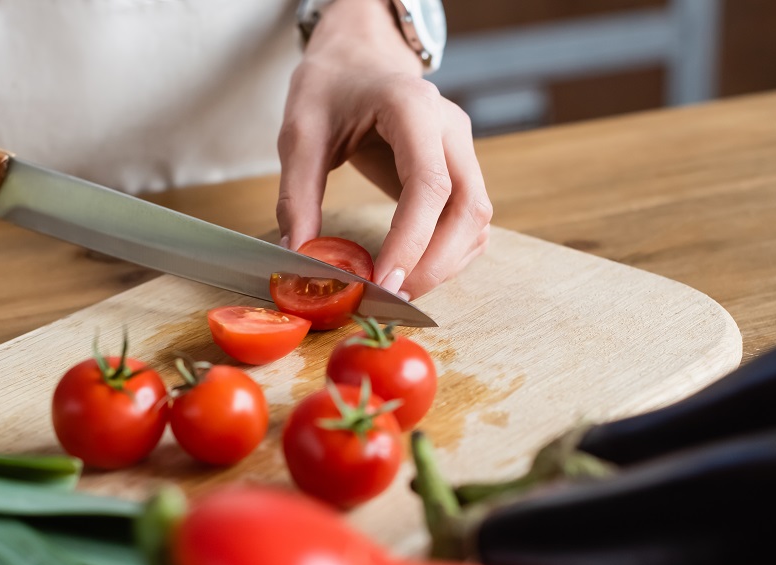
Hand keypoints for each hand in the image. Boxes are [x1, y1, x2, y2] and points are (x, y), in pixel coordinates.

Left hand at [277, 0, 491, 299]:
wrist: (359, 57)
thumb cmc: (331, 87)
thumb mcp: (300, 133)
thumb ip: (298, 195)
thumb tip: (299, 256)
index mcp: (413, 108)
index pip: (428, 185)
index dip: (411, 241)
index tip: (383, 282)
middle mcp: (450, 127)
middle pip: (467, 209)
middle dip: (434, 264)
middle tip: (391, 297)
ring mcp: (463, 147)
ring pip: (477, 220)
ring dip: (446, 264)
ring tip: (400, 290)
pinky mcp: (463, 167)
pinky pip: (471, 221)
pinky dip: (450, 253)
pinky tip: (415, 270)